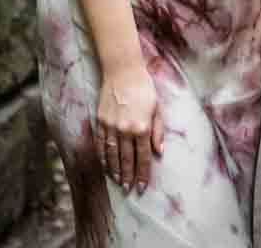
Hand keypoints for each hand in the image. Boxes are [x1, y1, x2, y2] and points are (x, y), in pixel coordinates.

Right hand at [97, 63, 164, 192]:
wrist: (122, 70)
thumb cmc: (144, 88)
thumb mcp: (157, 108)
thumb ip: (158, 131)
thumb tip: (159, 152)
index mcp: (142, 127)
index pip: (143, 157)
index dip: (143, 174)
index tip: (142, 187)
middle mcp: (125, 129)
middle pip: (127, 159)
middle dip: (128, 176)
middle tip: (128, 189)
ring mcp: (111, 126)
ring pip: (112, 154)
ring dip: (115, 170)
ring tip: (118, 181)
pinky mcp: (100, 121)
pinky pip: (101, 143)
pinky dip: (103, 156)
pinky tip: (105, 164)